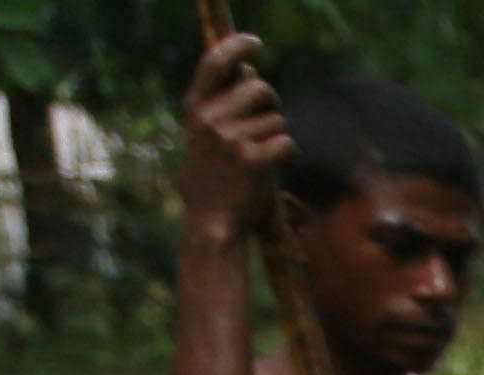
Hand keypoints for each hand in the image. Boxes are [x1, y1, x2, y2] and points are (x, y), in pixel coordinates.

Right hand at [179, 34, 287, 230]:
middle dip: (272, 102)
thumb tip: (249, 71)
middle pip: (260, 88)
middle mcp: (211, 119)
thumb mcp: (204, 137)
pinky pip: (287, 143)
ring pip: (277, 121)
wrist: (210, 223)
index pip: (214, 63)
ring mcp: (232, 139)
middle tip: (268, 122)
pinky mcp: (254, 160)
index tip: (255, 42)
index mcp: (195, 109)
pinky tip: (273, 170)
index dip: (236, 47)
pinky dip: (288, 156)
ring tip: (260, 159)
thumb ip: (221, 105)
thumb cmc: (212, 179)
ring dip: (277, 137)